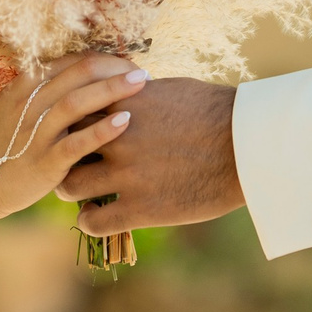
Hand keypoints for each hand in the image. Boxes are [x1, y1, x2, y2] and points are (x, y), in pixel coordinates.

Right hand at [0, 54, 147, 226]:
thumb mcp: (11, 110)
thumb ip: (41, 95)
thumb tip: (79, 84)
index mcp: (23, 85)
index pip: (71, 60)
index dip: (102, 59)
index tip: (124, 64)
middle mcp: (29, 103)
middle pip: (79, 72)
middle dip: (114, 67)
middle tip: (142, 71)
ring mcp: (35, 132)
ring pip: (79, 101)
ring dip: (114, 89)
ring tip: (141, 84)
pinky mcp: (43, 162)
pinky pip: (77, 142)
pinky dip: (103, 129)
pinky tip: (127, 122)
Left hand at [60, 76, 242, 234]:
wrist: (248, 143)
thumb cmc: (216, 111)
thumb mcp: (169, 90)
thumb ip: (136, 96)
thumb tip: (123, 92)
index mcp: (121, 103)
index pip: (72, 110)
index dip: (70, 122)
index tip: (75, 131)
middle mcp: (116, 137)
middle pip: (63, 146)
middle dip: (63, 155)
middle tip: (70, 163)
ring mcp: (126, 174)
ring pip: (70, 186)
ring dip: (71, 189)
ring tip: (82, 193)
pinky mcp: (141, 208)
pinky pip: (94, 222)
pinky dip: (89, 220)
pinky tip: (95, 216)